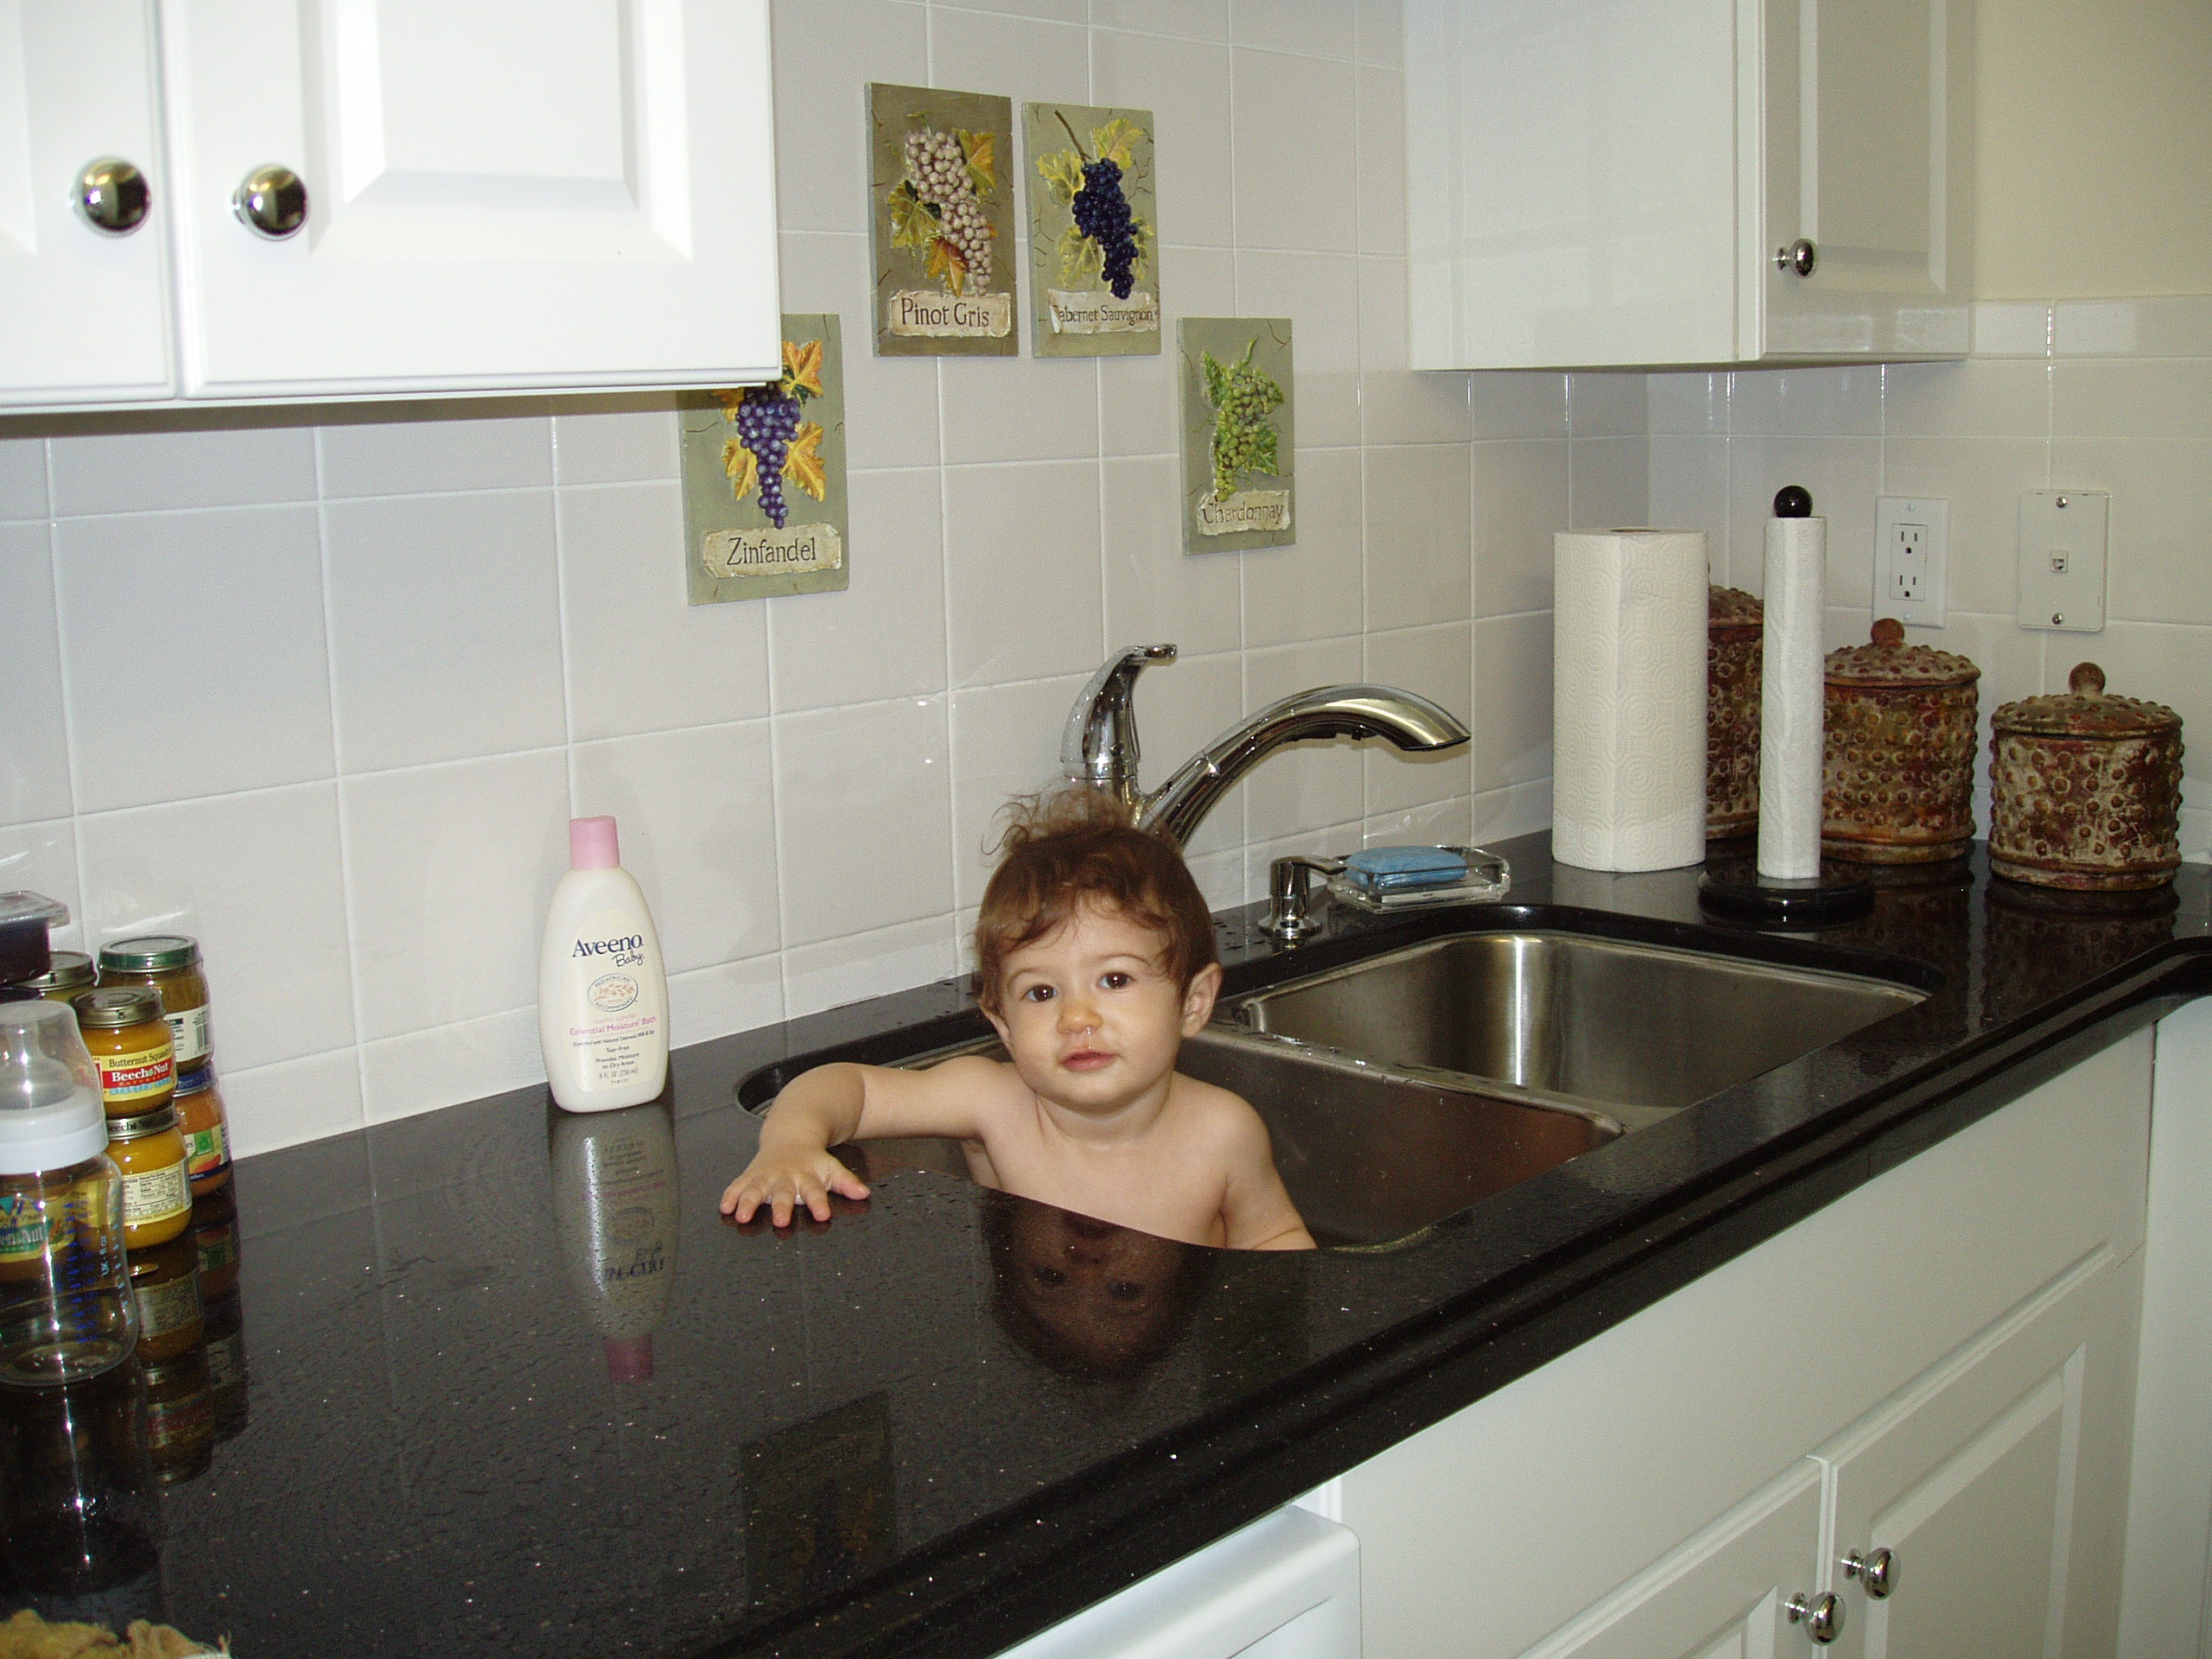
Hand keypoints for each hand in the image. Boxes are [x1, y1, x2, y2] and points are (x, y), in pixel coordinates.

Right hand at [720, 1147, 869, 1225]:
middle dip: (780, 1207)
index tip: (822, 1214)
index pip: (815, 1191)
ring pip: (755, 1190)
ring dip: (748, 1203)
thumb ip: (846, 1183)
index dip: (819, 1203)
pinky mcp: (750, 1176)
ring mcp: (765, 1176)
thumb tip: (863, 1194)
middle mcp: (785, 1177)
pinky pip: (737, 1186)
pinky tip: (725, 1207)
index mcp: (807, 1177)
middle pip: (783, 1193)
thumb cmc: (811, 1160)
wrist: (790, 1135)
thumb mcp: (831, 1169)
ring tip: (743, 1216)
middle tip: (780, 1221)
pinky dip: (730, 1196)